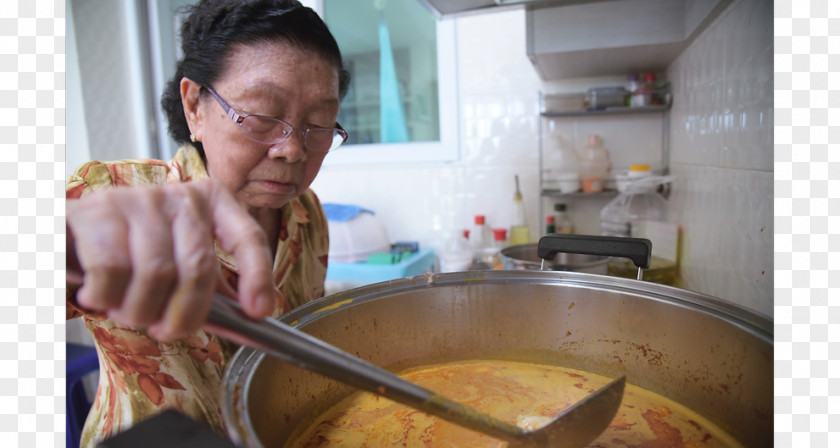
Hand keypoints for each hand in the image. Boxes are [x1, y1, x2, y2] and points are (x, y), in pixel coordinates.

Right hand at [66, 180, 275, 340]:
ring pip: (156, 272)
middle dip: (184, 313)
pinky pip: (112, 270)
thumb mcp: (179, 265)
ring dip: (139, 309)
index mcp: (211, 202)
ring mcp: (139, 199)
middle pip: (198, 265)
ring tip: (127, 309)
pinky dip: (105, 296)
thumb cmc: (132, 254)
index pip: (247, 236)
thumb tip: (251, 318)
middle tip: (165, 329)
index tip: (259, 311)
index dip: (258, 275)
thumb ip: (212, 288)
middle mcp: (180, 195)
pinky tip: (98, 294)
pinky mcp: (98, 210)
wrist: (69, 239)